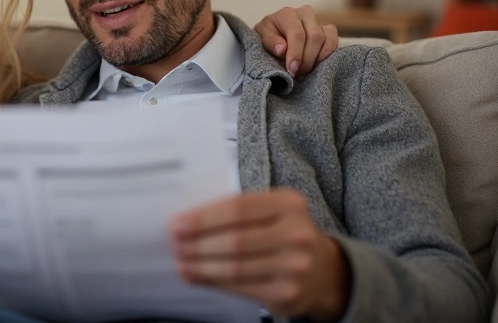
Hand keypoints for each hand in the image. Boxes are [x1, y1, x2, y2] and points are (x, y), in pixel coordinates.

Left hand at [170, 189, 349, 320]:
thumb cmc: (282, 233)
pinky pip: (241, 287)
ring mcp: (295, 267)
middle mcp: (297, 234)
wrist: (323, 270)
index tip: (177, 224)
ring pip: (235, 267)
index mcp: (289, 203)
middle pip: (235, 240)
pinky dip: (212, 281)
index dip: (203, 218)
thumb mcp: (270, 212)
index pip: (237, 208)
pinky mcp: (287, 293)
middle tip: (175, 244)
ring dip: (201, 265)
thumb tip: (187, 223)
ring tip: (181, 261)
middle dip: (198, 244)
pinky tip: (195, 276)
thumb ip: (236, 212)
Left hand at [254, 5, 337, 77]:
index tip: (292, 69)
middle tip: (298, 73)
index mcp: (287, 14)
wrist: (275, 30)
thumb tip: (282, 49)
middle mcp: (305, 13)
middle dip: (307, 59)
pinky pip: (334, 41)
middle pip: (315, 37)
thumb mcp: (261, 36)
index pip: (297, 34)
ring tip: (305, 71)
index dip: (296, 54)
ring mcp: (319, 21)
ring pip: (327, 39)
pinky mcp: (328, 30)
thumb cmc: (268, 34)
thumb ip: (269, 41)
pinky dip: (327, 55)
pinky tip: (316, 64)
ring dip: (318, 59)